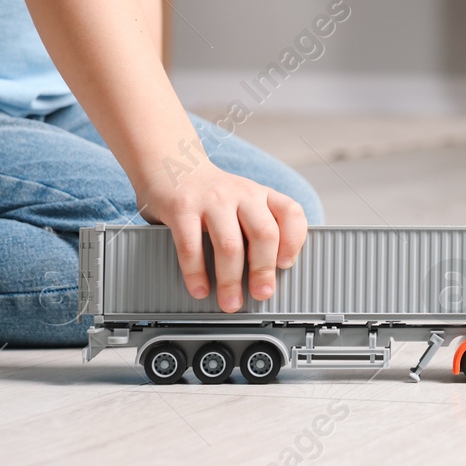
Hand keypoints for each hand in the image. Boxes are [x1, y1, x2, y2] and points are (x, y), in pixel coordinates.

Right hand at [138, 161, 307, 311]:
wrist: (172, 163)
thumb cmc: (212, 194)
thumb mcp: (244, 201)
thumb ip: (257, 227)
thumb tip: (267, 275)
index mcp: (261, 194)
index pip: (291, 213)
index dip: (294, 241)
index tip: (286, 265)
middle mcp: (241, 194)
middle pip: (263, 234)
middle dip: (263, 270)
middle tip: (261, 294)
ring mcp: (212, 200)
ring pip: (230, 245)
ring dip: (231, 280)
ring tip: (230, 301)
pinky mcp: (182, 208)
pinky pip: (192, 246)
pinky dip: (196, 273)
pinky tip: (199, 288)